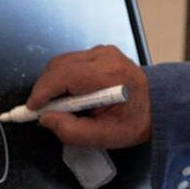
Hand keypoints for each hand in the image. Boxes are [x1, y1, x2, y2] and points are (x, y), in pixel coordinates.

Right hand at [27, 45, 150, 148]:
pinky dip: (63, 76)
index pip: (64, 76)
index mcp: (108, 76)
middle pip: (59, 65)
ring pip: (62, 61)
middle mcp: (105, 57)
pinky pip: (71, 61)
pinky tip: (69, 93)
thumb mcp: (103, 137)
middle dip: (44, 87)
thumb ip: (71, 131)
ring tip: (55, 103)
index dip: (42, 91)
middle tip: (40, 108)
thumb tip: (46, 118)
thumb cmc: (134, 121)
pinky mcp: (101, 52)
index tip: (32, 107)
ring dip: (52, 82)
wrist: (157, 105)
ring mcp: (103, 51)